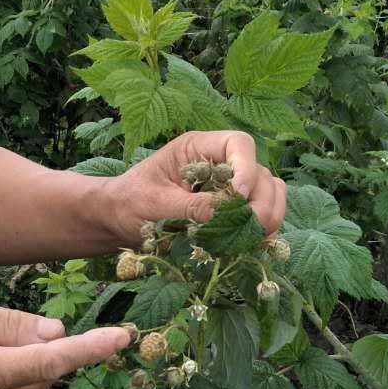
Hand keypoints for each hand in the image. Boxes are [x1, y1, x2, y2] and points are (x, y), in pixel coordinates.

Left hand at [106, 130, 286, 245]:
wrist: (118, 221)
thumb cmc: (130, 203)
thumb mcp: (155, 203)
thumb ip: (190, 206)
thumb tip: (226, 212)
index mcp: (199, 148)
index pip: (238, 144)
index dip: (246, 168)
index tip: (240, 196)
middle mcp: (219, 163)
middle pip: (260, 172)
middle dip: (262, 201)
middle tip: (254, 228)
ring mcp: (228, 187)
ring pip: (268, 192)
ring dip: (268, 215)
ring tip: (254, 238)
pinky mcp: (231, 211)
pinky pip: (260, 214)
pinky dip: (262, 229)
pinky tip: (251, 244)